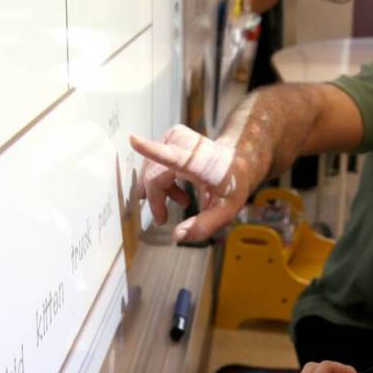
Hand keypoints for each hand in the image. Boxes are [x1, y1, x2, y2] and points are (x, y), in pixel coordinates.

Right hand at [129, 125, 252, 241]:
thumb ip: (203, 226)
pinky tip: (177, 192)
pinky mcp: (171, 136)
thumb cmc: (232, 185)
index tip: (134, 140)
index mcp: (197, 162)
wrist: (238, 163)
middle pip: (155, 176)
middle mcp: (184, 145)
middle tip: (162, 219)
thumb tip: (177, 236)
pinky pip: (155, 163)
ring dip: (160, 190)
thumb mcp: (226, 211)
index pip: (171, 156)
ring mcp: (176, 137)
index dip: (150, 150)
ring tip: (182, 201)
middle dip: (156, 199)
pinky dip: (161, 180)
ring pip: (152, 171)